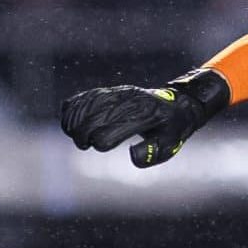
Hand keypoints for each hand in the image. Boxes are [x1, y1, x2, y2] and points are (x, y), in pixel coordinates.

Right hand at [58, 68, 230, 167]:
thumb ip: (151, 153)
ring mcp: (119, 95)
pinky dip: (73, 107)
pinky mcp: (112, 92)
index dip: (100, 142)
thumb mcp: (170, 144)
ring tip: (72, 133)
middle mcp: (128, 103)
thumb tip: (131, 155)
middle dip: (82, 134)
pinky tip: (69, 119)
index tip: (100, 147)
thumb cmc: (172, 129)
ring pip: (86, 105)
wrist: (178, 104)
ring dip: (73, 121)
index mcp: (142, 117)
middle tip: (83, 144)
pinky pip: (86, 96)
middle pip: (92, 119)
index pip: (110, 131)